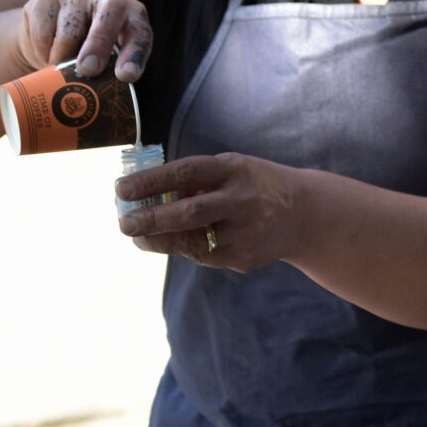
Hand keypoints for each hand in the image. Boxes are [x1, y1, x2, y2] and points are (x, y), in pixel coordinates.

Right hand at [17, 0, 152, 81]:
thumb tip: (98, 105)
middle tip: (88, 69)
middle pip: (108, 17)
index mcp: (133, 16)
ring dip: (61, 59)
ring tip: (58, 69)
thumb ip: (108, 75)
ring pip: (69, 31)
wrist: (49, 31)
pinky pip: (44, 31)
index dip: (135, 54)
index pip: (140, 33)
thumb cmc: (86, 52)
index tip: (125, 76)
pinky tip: (45, 53)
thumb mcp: (105, 62)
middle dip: (98, 45)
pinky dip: (42, 51)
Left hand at [118, 153, 309, 272]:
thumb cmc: (254, 186)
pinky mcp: (245, 257)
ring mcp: (245, 232)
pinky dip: (183, 249)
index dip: (150, 181)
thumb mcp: (232, 170)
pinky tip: (171, 243)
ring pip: (192, 241)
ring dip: (159, 240)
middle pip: (189, 212)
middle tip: (124, 223)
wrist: (304, 214)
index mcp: (233, 169)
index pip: (185, 173)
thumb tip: (148, 195)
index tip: (121, 189)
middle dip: (151, 219)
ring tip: (138, 237)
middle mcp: (241, 200)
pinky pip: (204, 256)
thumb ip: (197, 182)